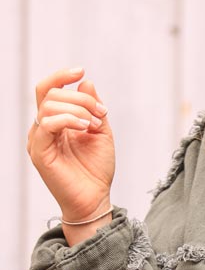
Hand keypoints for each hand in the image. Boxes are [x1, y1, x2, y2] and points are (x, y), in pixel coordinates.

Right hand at [27, 66, 114, 219]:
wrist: (95, 199)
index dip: (61, 76)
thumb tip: (86, 82)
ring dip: (77, 108)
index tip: (81, 70)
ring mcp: (38, 140)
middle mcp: (43, 128)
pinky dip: (67, 119)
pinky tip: (84, 127)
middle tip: (100, 113)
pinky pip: (47, 124)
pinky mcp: (39, 152)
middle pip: (49, 94)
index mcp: (55, 122)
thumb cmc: (96, 170)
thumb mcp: (100, 132)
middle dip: (79, 97)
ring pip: (48, 105)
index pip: (48, 90)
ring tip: (94, 123)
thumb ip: (93, 108)